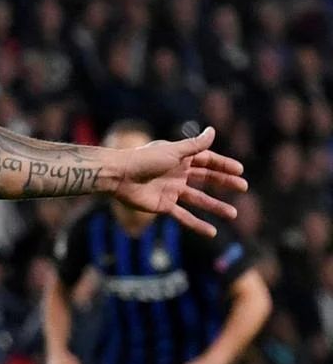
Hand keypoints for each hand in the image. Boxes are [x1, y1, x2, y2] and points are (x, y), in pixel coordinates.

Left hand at [111, 127, 246, 236]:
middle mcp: (177, 173)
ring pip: (198, 199)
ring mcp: (171, 190)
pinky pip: (183, 216)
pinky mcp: (163, 205)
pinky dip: (197, 224)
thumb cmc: (144, 160)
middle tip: (243, 187)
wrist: (119, 176)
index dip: (223, 165)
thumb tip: (212, 131)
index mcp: (180, 157)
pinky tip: (212, 232)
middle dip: (224, 182)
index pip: (207, 160)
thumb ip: (194, 145)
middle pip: (205, 178)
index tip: (240, 170)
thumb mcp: (173, 151)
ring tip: (233, 214)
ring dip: (215, 206)